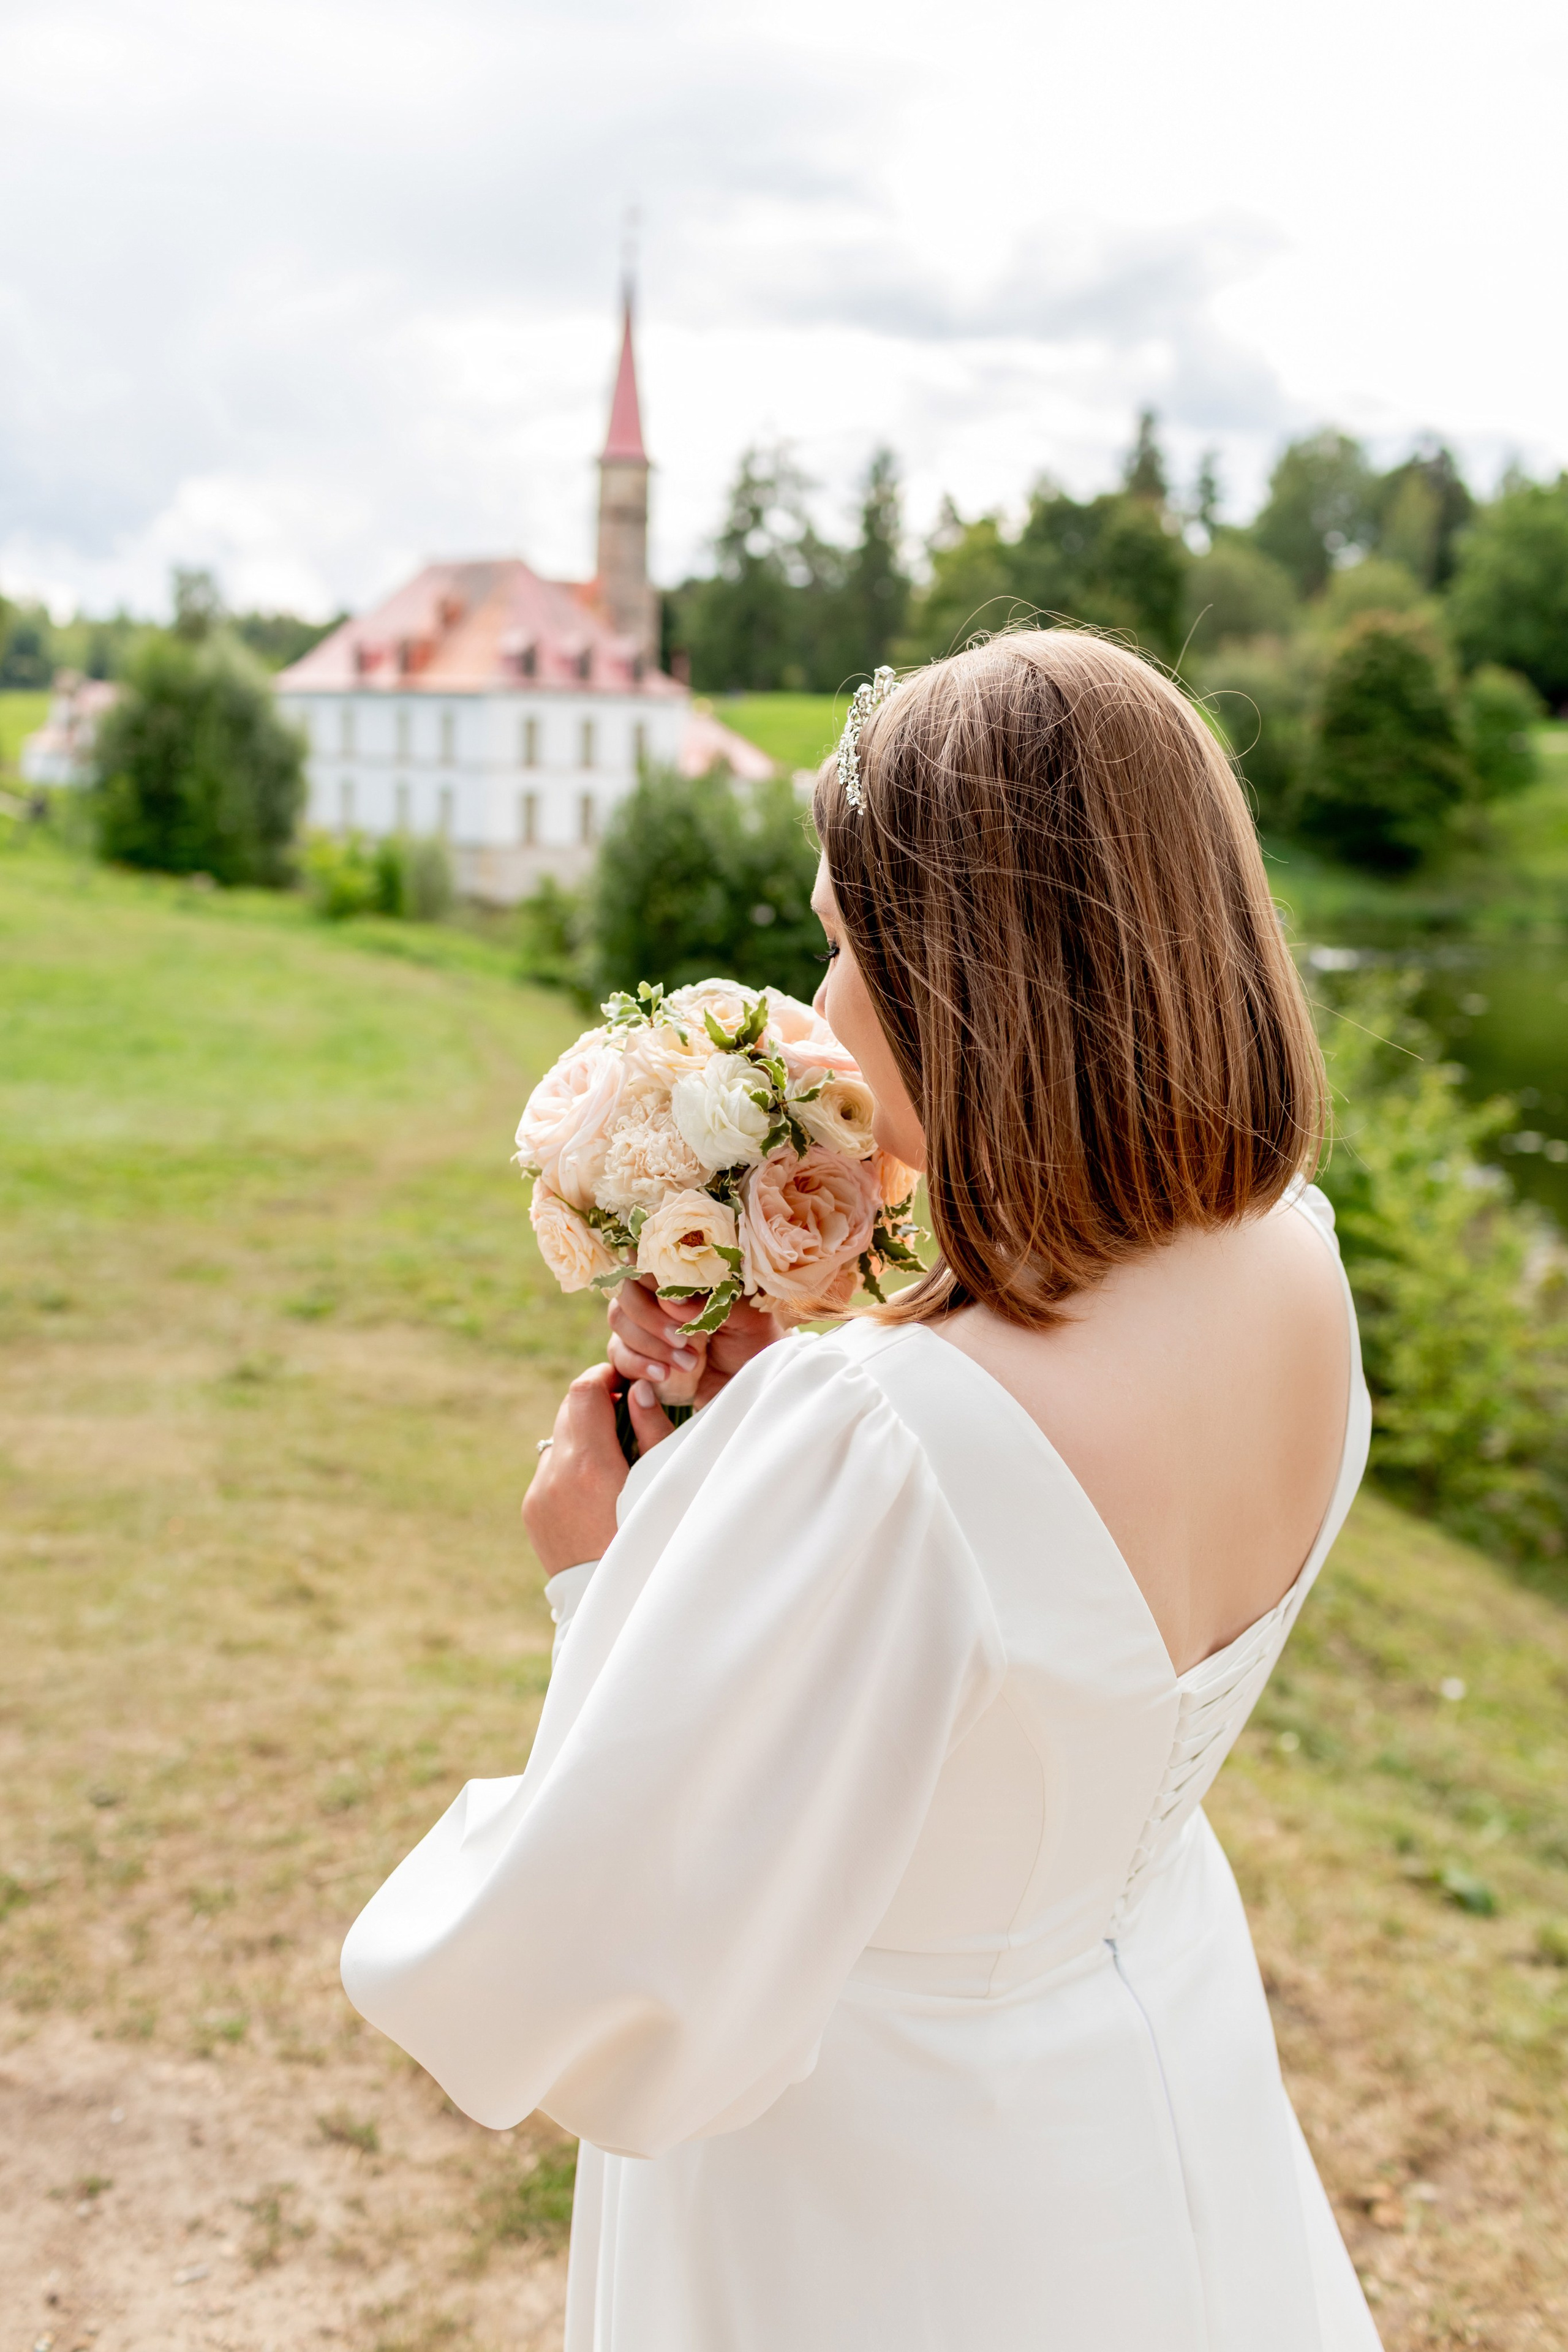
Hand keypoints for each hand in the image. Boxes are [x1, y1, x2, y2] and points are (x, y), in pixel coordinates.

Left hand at [522, 1364, 673, 1578]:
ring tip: (614, 1459)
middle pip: (569, 1409)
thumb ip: (652, 1431)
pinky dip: (570, 1467)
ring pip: (558, 1440)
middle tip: (627, 1415)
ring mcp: (539, 1494)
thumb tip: (639, 1389)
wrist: (612, 1601)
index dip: (605, 1376)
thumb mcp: (660, 1483)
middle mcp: (555, 1474)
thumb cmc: (651, 1541)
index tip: (626, 1381)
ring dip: (583, 1437)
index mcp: (590, 1464)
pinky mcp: (531, 1511)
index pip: (584, 1391)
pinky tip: (596, 1491)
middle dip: (597, 1404)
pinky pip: (549, 1472)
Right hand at [607, 1278, 783, 1406]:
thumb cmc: (754, 1339)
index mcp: (684, 1273)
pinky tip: (663, 1374)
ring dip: (649, 1342)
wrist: (752, 1383)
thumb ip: (713, 1304)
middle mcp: (658, 1292)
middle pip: (627, 1287)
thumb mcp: (749, 1317)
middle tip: (682, 1339)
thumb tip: (673, 1303)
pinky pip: (618, 1353)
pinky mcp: (637, 1355)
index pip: (650, 1256)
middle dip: (650, 1315)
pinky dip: (638, 1363)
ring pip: (619, 1317)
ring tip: (688, 1362)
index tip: (676, 1300)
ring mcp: (643, 1323)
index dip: (654, 1275)